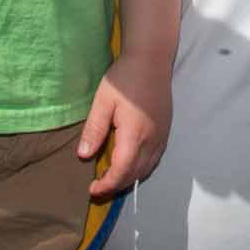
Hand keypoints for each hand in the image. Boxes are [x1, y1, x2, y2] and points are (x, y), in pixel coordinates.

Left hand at [79, 50, 172, 198]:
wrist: (152, 60)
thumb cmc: (124, 79)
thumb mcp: (103, 102)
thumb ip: (94, 130)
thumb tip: (84, 155)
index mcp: (135, 135)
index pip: (122, 171)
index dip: (107, 185)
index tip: (91, 190)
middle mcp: (152, 140)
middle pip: (136, 174)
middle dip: (117, 186)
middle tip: (98, 188)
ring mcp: (161, 136)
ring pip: (147, 168)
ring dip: (129, 178)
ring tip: (111, 178)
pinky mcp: (165, 131)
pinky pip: (154, 159)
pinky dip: (141, 168)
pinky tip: (129, 163)